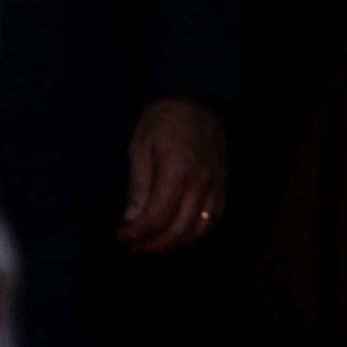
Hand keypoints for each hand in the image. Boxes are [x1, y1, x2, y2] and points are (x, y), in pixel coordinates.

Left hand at [118, 97, 225, 252]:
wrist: (200, 103)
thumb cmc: (164, 121)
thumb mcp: (140, 146)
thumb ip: (138, 185)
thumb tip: (130, 219)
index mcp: (179, 170)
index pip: (157, 216)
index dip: (137, 231)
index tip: (122, 235)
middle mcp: (202, 182)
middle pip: (179, 229)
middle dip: (153, 243)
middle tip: (134, 244)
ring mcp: (217, 186)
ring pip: (199, 230)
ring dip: (174, 243)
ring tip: (153, 243)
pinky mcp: (224, 187)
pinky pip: (213, 220)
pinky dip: (195, 233)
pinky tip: (177, 233)